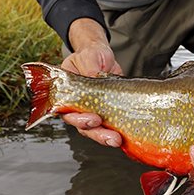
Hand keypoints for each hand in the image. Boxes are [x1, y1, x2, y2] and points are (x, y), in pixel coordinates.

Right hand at [61, 18, 123, 147]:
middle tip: (111, 138)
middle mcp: (79, 107)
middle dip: (97, 134)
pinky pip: (111, 125)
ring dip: (107, 137)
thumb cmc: (91, 54)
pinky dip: (118, 131)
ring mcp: (94, 111)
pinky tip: (126, 136)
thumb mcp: (89, 56)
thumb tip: (94, 76)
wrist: (104, 56)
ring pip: (97, 129)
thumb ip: (89, 66)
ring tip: (118, 140)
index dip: (80, 120)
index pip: (69, 113)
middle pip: (84, 127)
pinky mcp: (108, 111)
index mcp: (68, 95)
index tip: (93, 119)